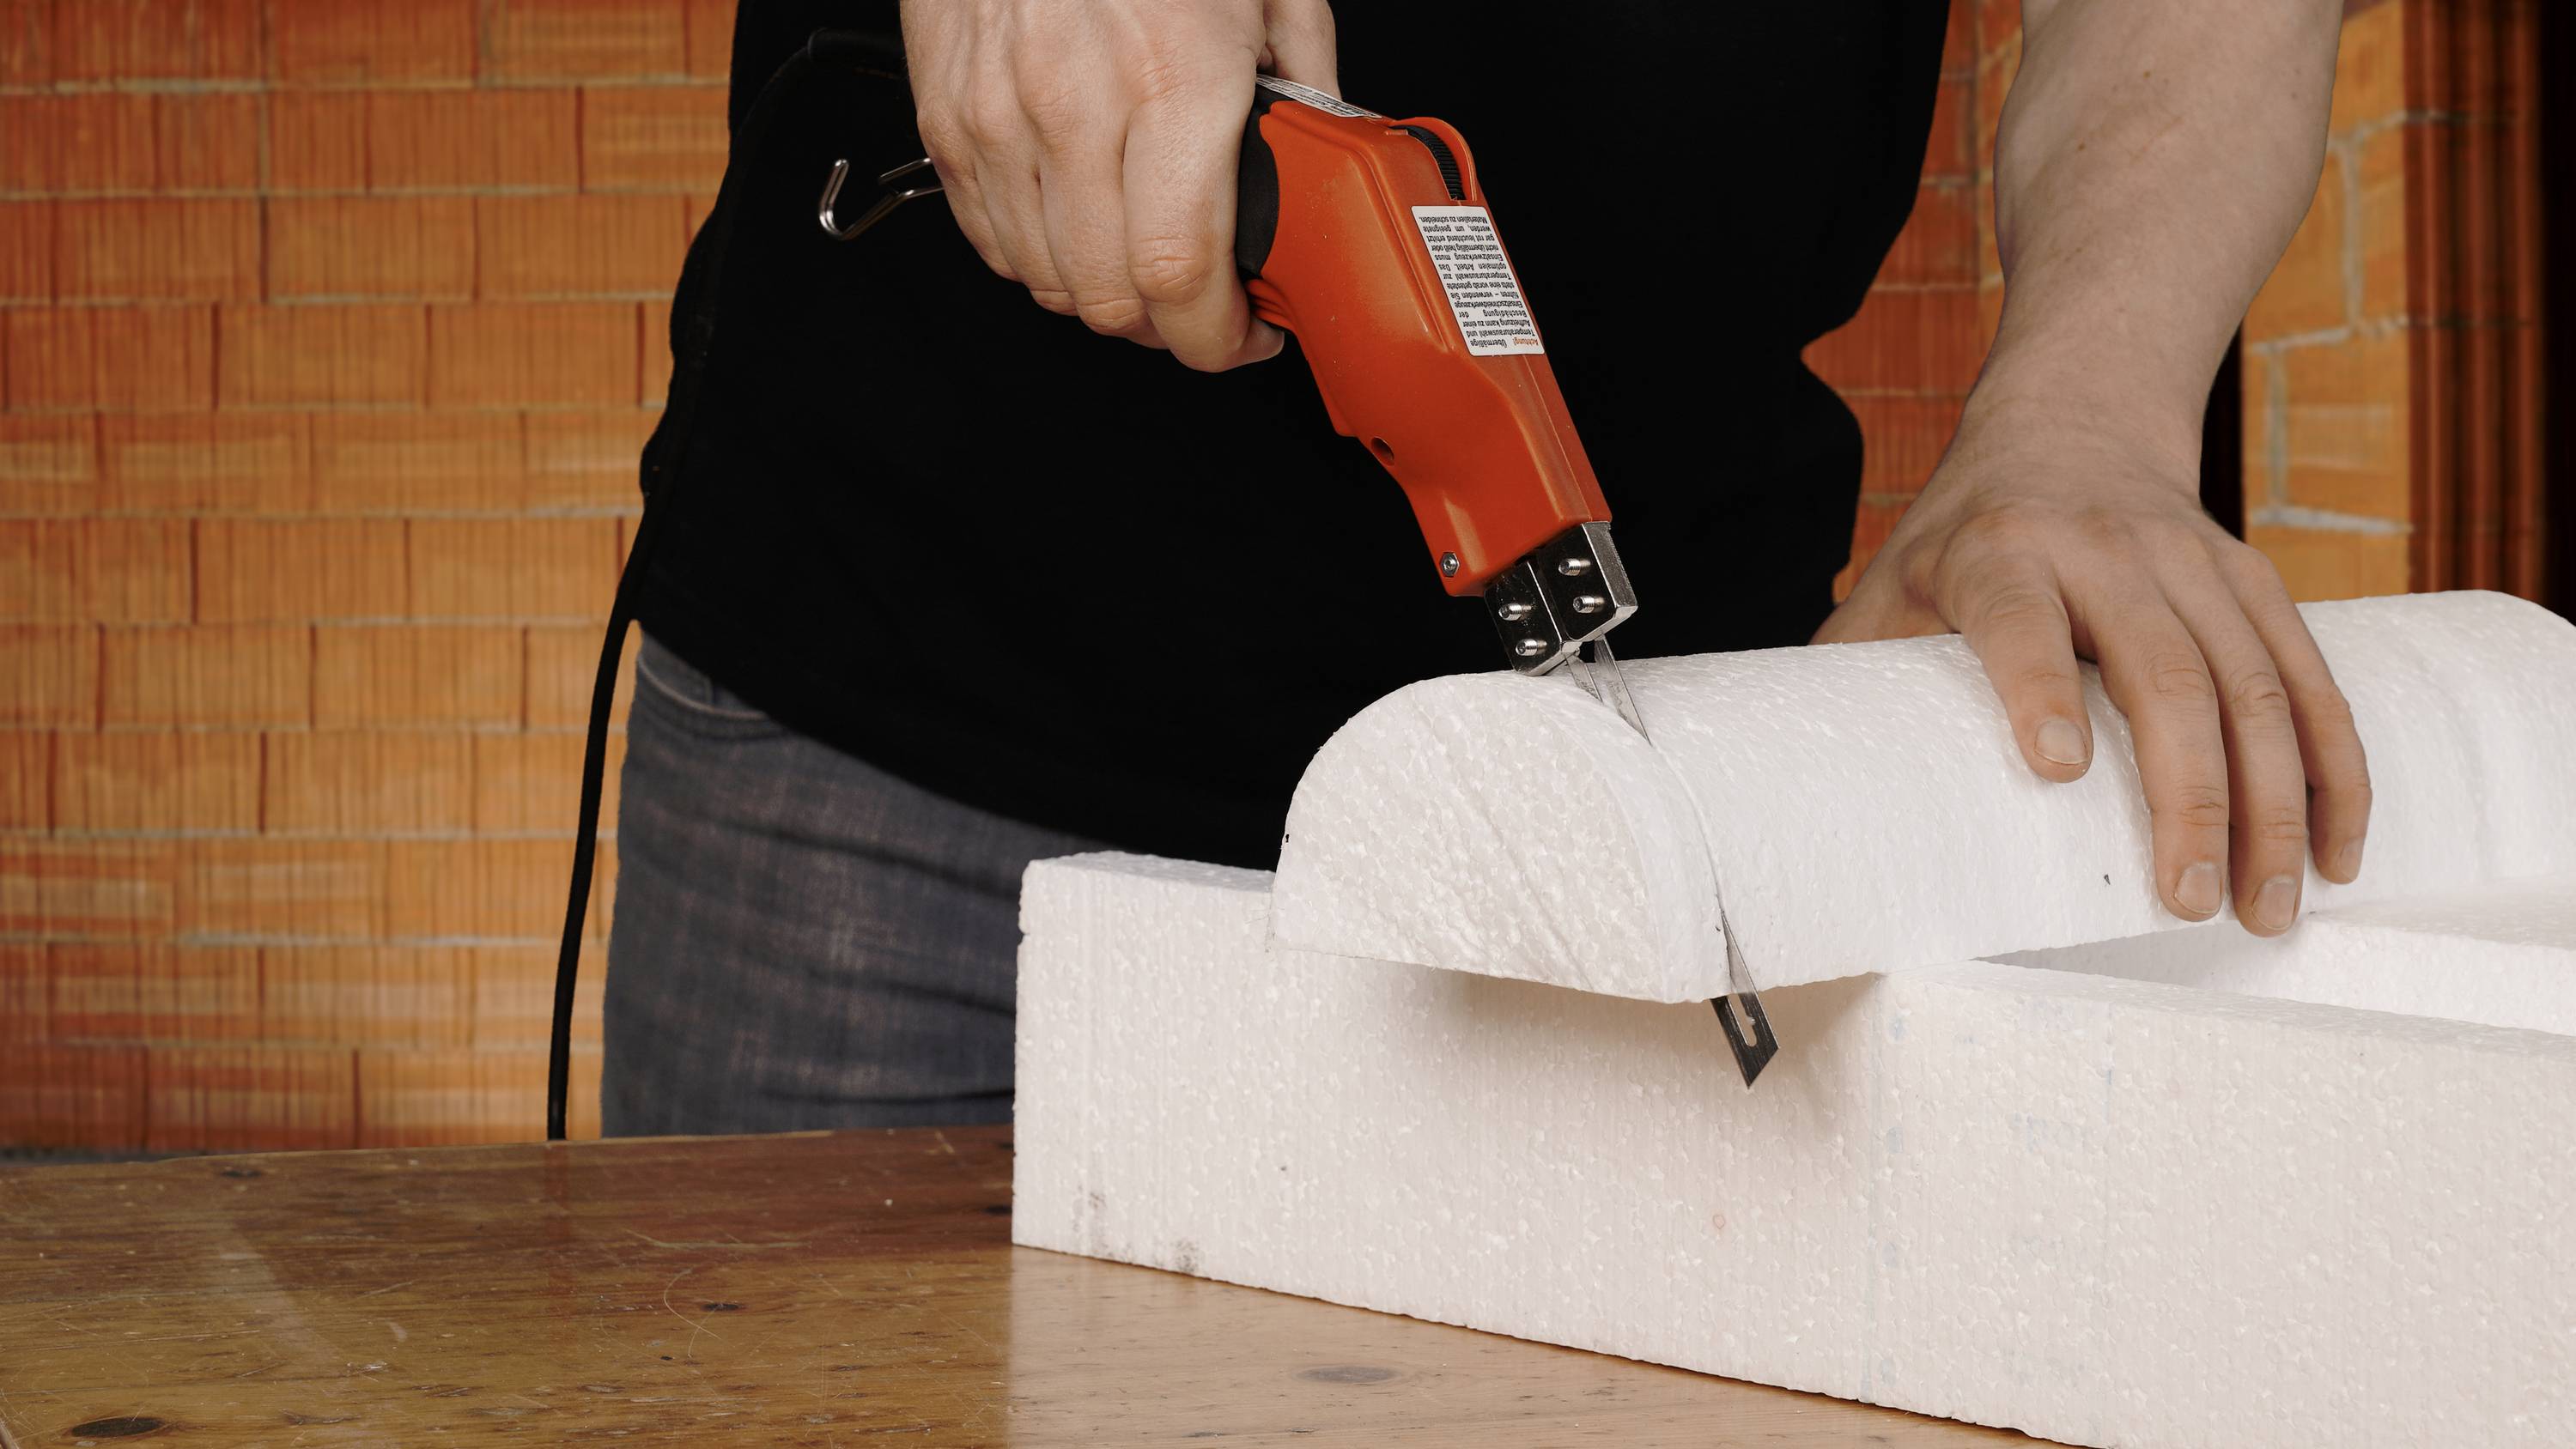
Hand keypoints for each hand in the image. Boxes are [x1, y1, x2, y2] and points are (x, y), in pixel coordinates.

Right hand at [898, 0, 1337, 370]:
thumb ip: (1303, 78)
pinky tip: (1083, 227)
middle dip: (1170, 330)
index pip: (1183, 273)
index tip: (1246, 335)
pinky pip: (993, 239)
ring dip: (1106, 298)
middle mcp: (1075, 108)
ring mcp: (999, 118)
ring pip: (1050, 280)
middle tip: (1205, 308)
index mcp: (1172, 82)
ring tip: (1145, 267)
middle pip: (1114, 298)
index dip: (1218, 337)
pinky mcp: (948, 119)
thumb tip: (1325, 158)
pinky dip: (1042, 257)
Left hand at [1815, 413, 2371, 934]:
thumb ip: (1855, 676)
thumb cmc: (1966, 536)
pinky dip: (2334, 767)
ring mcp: (2193, 563)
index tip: (2057, 767)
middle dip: (2188, 793)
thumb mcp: (1893, 583)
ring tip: (2266, 904)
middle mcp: (2106, 550)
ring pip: (2254, 685)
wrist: (2075, 422)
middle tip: (2186, 898)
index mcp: (1999, 550)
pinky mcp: (2256, 582)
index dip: (2040, 687)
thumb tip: (1790, 795)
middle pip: (2163, 672)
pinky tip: (2336, 848)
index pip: (2020, 618)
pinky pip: (2311, 678)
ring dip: (2275, 802)